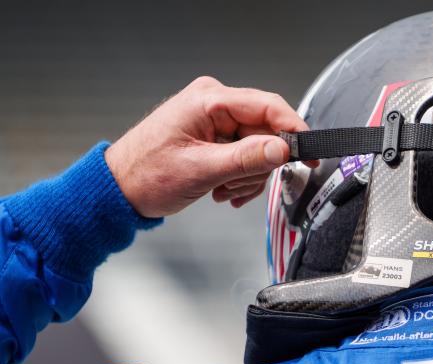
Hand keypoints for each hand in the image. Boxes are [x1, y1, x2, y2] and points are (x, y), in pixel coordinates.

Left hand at [105, 76, 315, 217]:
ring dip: (248, 176)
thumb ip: (245, 159)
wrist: (119, 190)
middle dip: (260, 164)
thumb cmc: (145, 175)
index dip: (293, 131)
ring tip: (225, 190)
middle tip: (242, 184)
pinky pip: (247, 156)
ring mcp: (215, 121)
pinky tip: (223, 189)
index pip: (267, 107)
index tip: (309, 153)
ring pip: (259, 148)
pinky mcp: (216, 137)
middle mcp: (214, 104)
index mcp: (209, 100)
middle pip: (266, 131)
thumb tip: (282, 149)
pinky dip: (241, 177)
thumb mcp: (200, 169)